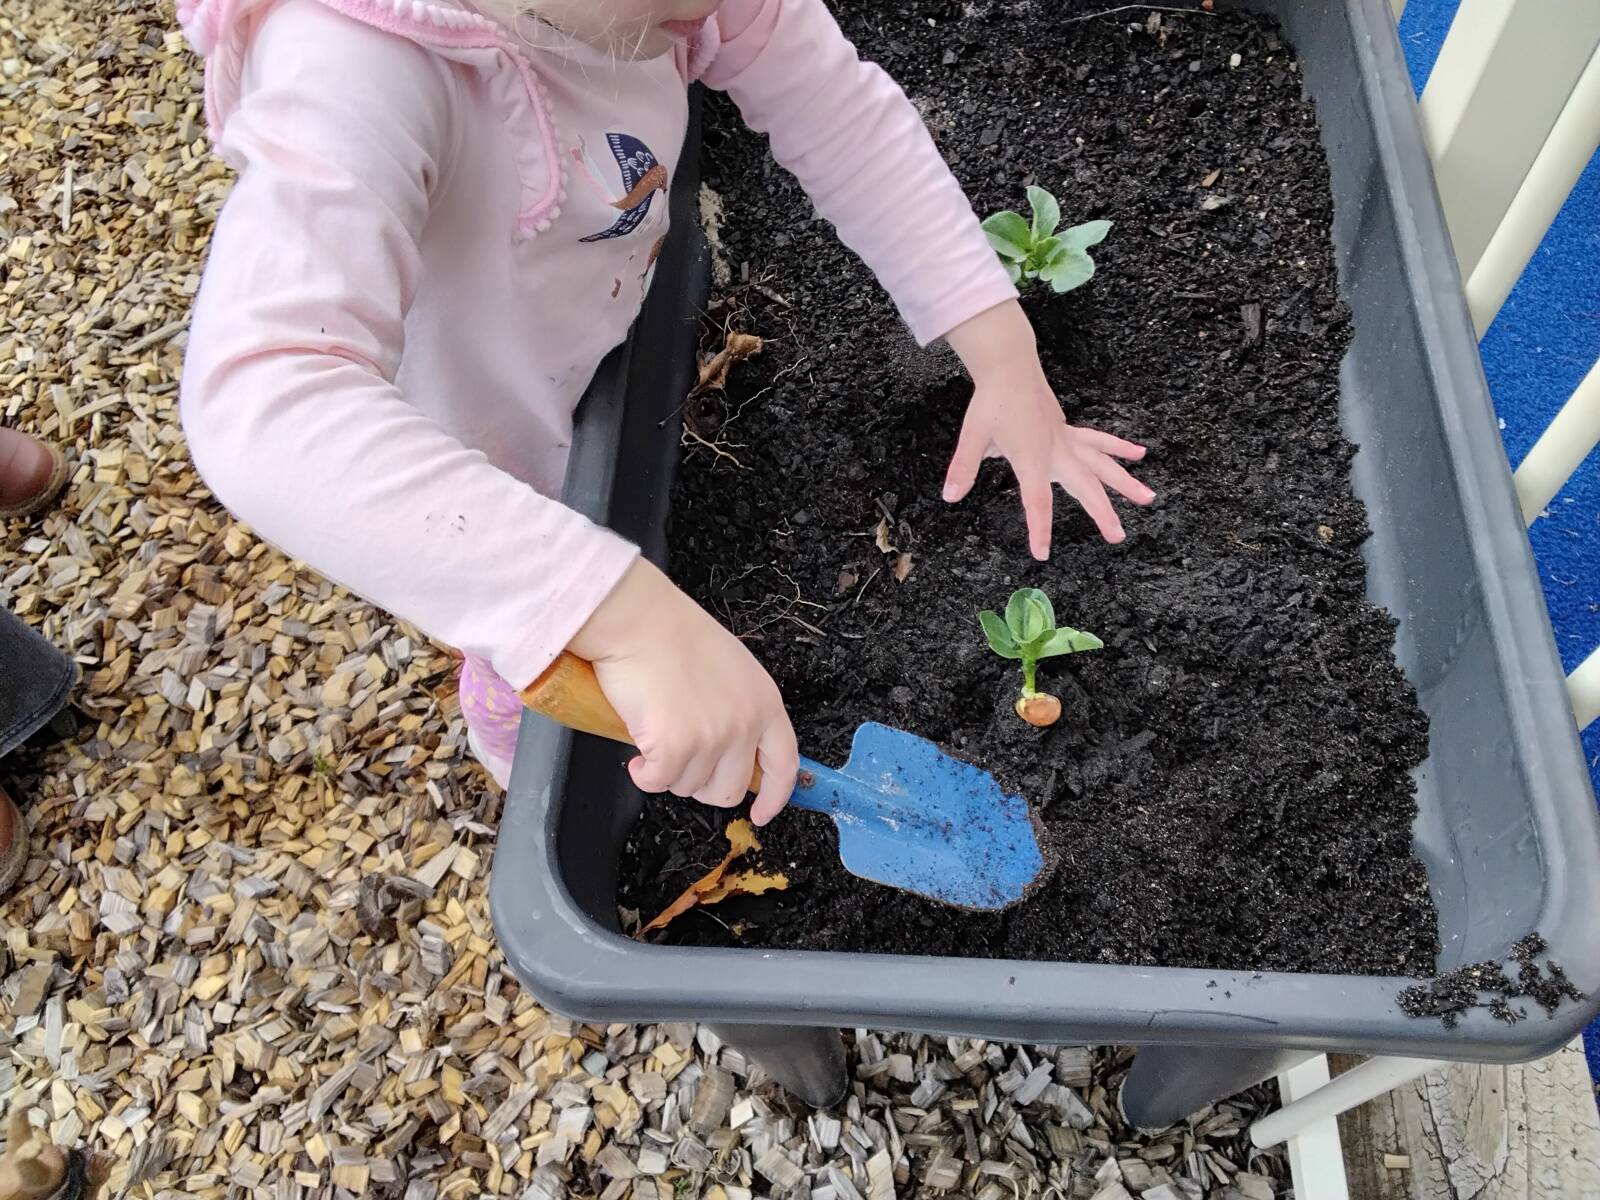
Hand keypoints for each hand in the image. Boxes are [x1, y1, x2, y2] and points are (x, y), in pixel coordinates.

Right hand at [569, 559, 797, 824]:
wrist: (637, 621)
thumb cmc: (673, 635)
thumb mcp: (731, 670)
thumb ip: (741, 709)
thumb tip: (732, 751)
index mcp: (764, 703)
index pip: (784, 764)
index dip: (775, 796)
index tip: (762, 813)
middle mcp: (744, 725)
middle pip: (730, 788)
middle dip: (702, 785)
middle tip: (680, 761)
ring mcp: (711, 738)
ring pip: (689, 787)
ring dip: (668, 773)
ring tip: (655, 739)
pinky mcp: (674, 747)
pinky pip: (657, 783)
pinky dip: (643, 775)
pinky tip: (637, 756)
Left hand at [942, 300, 1153, 557]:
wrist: (1009, 365)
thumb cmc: (991, 401)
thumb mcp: (973, 435)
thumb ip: (964, 467)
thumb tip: (950, 495)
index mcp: (1032, 457)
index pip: (1037, 500)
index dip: (1040, 527)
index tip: (1042, 552)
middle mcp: (1056, 450)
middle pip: (1084, 486)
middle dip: (1102, 512)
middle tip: (1118, 536)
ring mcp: (1066, 439)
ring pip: (1102, 464)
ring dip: (1125, 482)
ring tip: (1147, 498)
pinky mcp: (1068, 430)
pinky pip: (1098, 441)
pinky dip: (1118, 448)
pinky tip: (1139, 454)